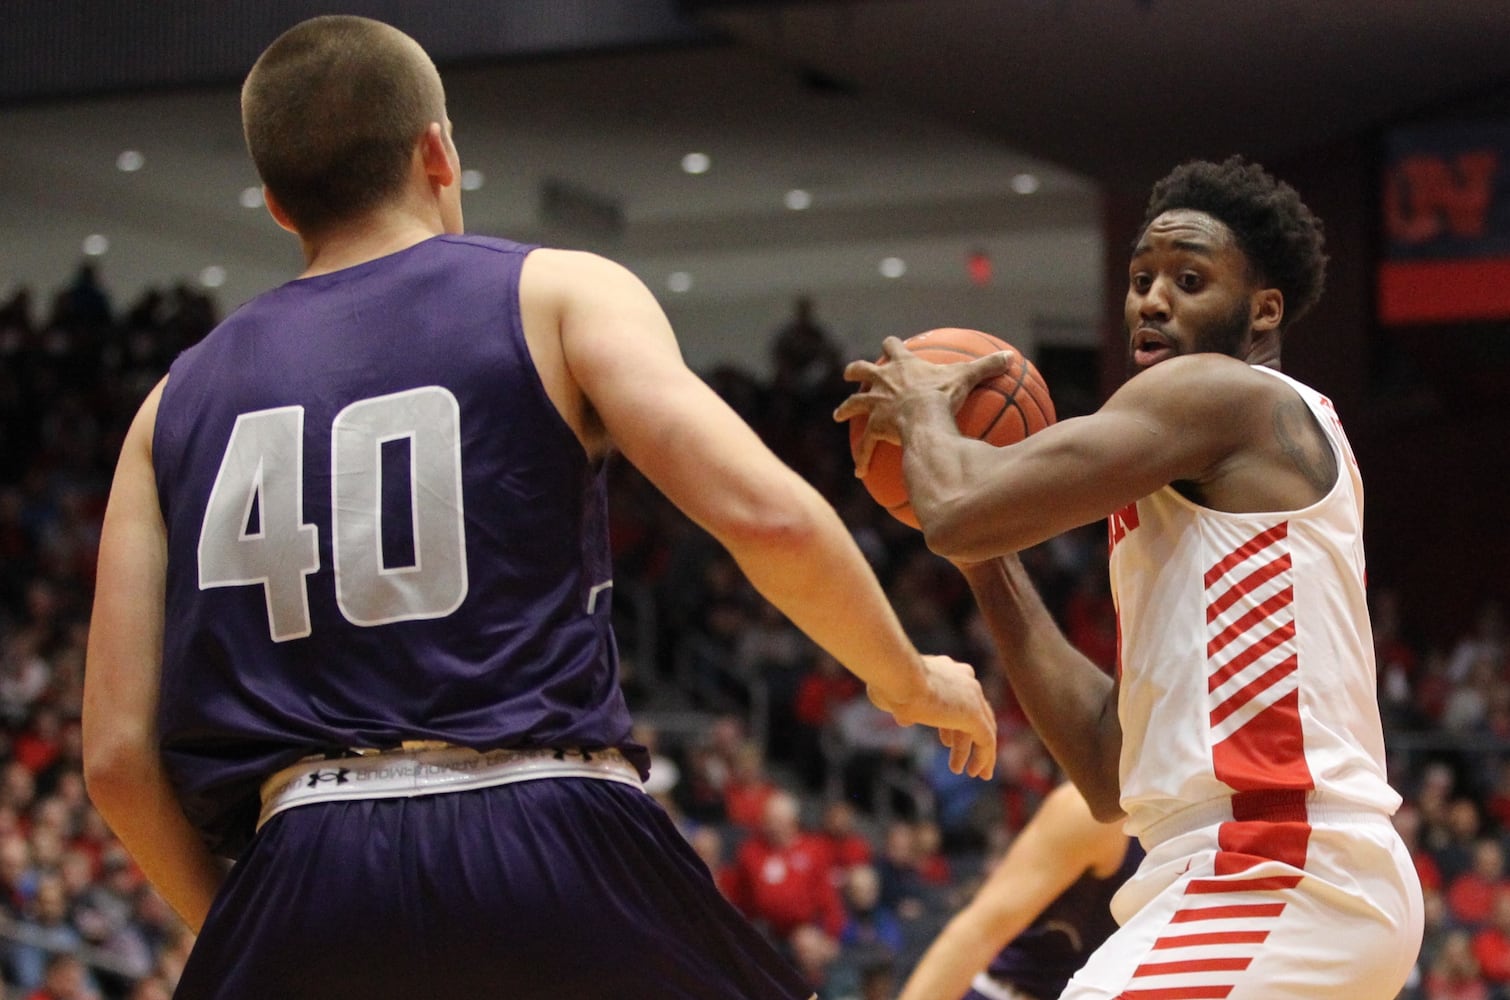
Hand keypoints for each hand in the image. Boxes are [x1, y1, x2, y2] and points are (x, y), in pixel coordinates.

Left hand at [833, 336, 1009, 475]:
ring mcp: (875, 404)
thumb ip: (987, 366)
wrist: (922, 414)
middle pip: (862, 370)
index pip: (892, 347)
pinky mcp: (874, 427)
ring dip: (846, 408)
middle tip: (850, 374)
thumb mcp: (967, 376)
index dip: (890, 345)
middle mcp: (882, 381)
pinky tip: (858, 471)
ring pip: (853, 404)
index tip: (888, 344)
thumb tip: (1011, 356)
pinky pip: (865, 444)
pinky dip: (862, 456)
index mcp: (902, 365)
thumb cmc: (943, 394)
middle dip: (855, 371)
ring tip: (838, 415)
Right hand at [869, 654, 996, 779]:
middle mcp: (963, 678)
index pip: (957, 698)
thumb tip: (905, 720)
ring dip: (973, 752)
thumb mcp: (892, 694)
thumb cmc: (888, 681)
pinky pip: (986, 740)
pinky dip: (983, 757)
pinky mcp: (974, 713)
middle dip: (966, 737)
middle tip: (959, 757)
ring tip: (962, 772)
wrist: (897, 674)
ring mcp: (972, 695)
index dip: (950, 724)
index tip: (946, 742)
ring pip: (982, 728)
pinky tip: (973, 771)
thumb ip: (901, 706)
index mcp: (946, 668)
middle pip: (973, 713)